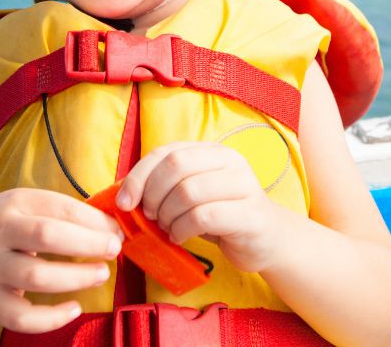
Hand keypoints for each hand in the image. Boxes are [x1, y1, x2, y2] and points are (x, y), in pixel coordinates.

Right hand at [0, 188, 122, 332]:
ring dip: (75, 277)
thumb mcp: (23, 206)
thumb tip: (110, 226)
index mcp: (13, 203)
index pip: (60, 207)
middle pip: (47, 236)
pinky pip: (21, 316)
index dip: (93, 220)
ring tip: (101, 274)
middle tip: (113, 250)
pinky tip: (74, 308)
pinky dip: (51, 318)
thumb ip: (60, 213)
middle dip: (88, 243)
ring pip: (36, 276)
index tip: (116, 230)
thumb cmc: (1, 227)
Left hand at [115, 141, 283, 273]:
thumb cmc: (220, 215)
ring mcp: (244, 185)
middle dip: (153, 194)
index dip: (139, 176)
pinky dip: (183, 229)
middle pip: (176, 166)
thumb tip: (124, 195)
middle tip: (149, 216)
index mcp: (211, 150)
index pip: (166, 152)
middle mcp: (229, 160)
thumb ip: (165, 186)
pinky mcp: (250, 214)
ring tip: (167, 228)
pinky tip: (180, 237)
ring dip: (167, 215)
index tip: (125, 202)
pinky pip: (204, 216)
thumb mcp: (191, 194)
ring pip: (188, 191)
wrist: (266, 240)